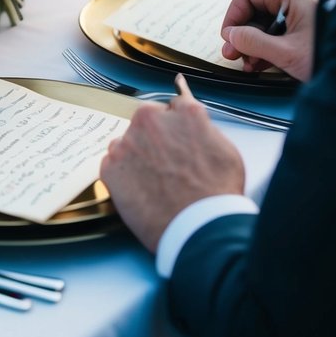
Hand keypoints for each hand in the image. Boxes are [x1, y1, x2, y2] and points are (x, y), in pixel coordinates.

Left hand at [100, 76, 244, 252]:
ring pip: (127, 143)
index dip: (175, 128)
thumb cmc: (217, 193)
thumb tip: (190, 115)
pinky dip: (123, 175)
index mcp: (181, 112)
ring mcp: (127, 143)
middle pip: (146, 123)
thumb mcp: (224, 148)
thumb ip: (202, 126)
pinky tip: (140, 190)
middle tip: (166, 166)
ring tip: (154, 182)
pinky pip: (112, 164)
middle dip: (154, 139)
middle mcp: (150, 120)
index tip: (175, 140)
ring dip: (136, 156)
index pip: (172, 108)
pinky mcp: (111, 167)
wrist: (199, 228)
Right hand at [220, 0, 317, 81]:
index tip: (228, 37)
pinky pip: (273, 32)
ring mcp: (296, 11)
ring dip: (251, 44)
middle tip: (232, 54)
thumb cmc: (327, 54)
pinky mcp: (300, 26)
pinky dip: (263, 47)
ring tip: (248, 64)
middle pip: (253, 10)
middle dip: (241, 34)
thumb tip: (231, 36)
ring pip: (262, 23)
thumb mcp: (285, 52)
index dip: (233, 16)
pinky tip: (258, 63)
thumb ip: (253, 42)